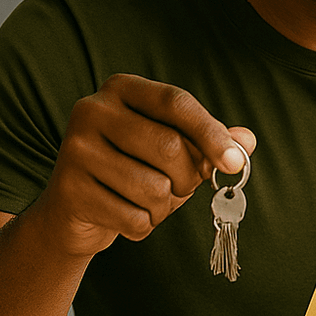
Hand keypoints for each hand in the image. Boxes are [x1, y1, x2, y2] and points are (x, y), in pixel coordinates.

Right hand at [29, 73, 254, 257]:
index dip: (211, 133)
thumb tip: (247, 141)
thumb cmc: (135, 171)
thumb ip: (210, 141)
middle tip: (177, 188)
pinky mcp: (67, 189)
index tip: (236, 163)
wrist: (75, 212)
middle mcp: (92, 109)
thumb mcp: (175, 151)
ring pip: (152, 187)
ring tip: (145, 202)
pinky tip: (124, 216)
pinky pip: (132, 218)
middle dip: (186, 178)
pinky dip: (142, 226)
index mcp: (122, 89)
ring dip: (162, 207)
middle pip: (169, 146)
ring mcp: (75, 148)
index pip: (176, 102)